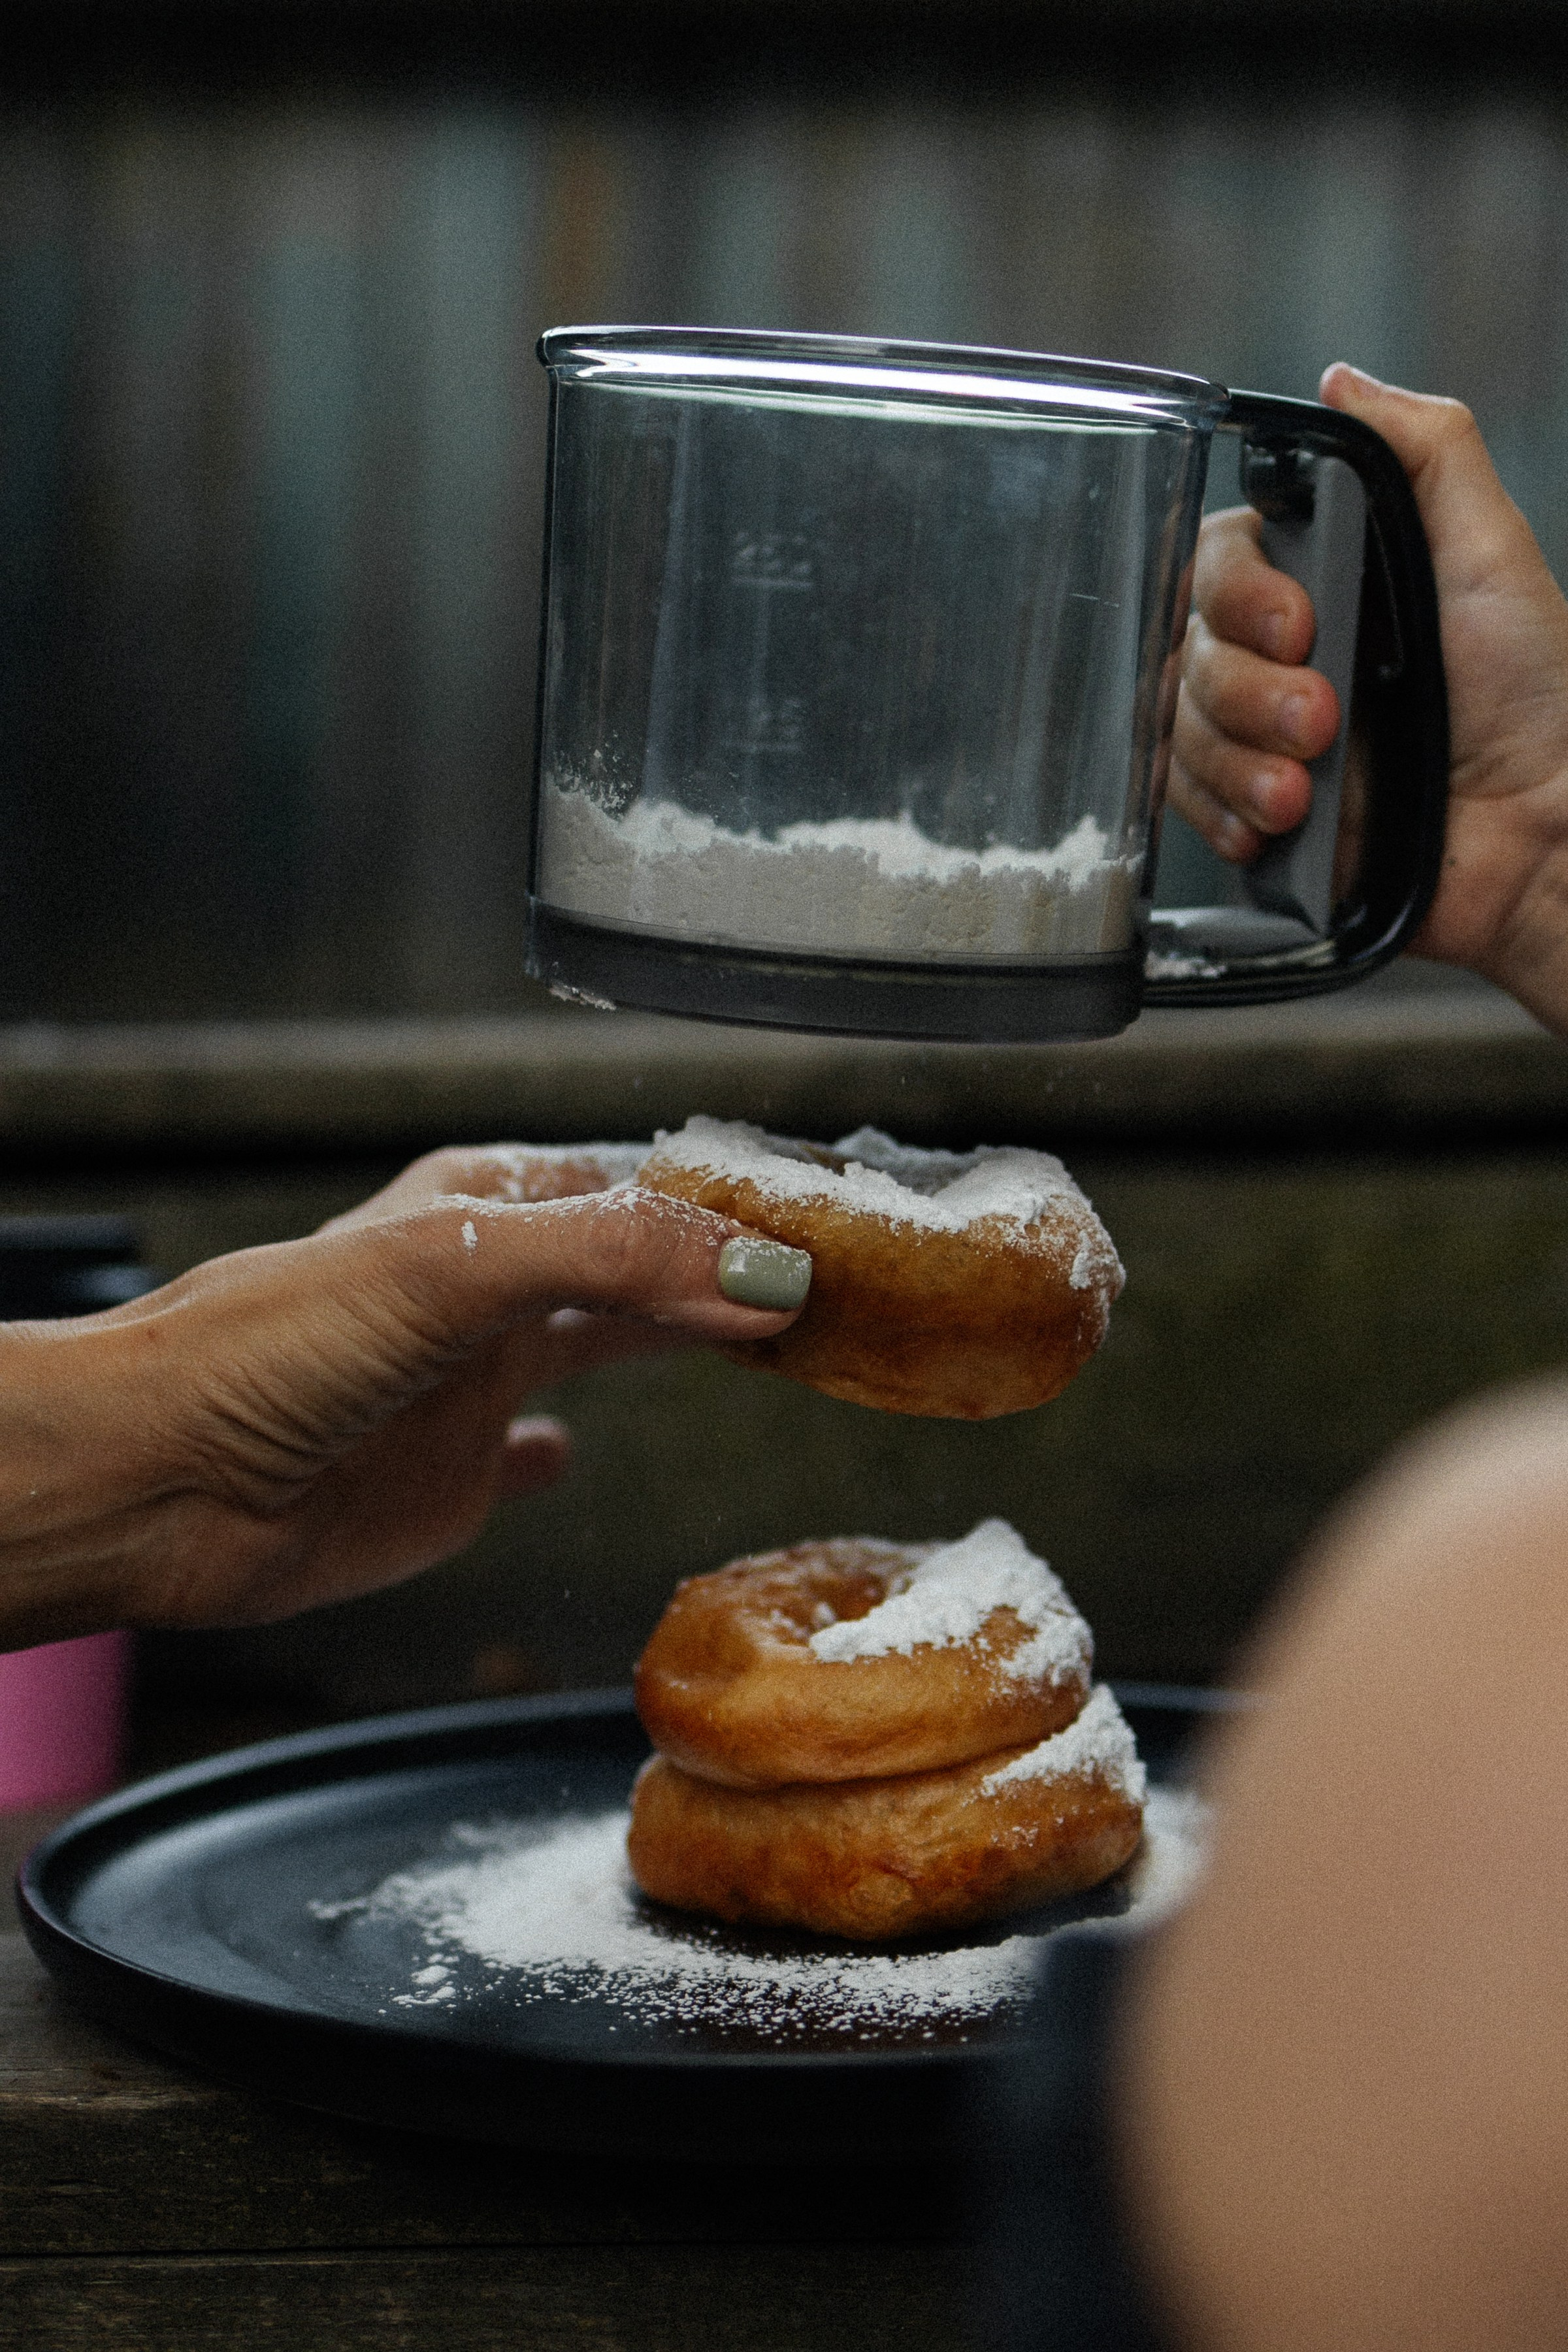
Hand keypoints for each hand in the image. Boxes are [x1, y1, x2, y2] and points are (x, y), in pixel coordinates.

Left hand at [0, 1148, 805, 1648]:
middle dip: (726, 1267)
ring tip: (761, 1338)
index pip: (641, 1186)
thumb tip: (765, 1273)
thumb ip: (616, 1259)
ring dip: (674, 1339)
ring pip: (600, 1346)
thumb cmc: (265, 1349)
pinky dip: (553, 1451)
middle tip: (830, 1282)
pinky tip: (570, 1455)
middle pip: (638, 1263)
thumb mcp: (454, 1267)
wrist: (153, 1483)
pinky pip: (515, 1455)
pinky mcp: (442, 1478)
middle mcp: (485, 1289)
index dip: (735, 1201)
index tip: (831, 1222)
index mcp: (485, 1208)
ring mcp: (467, 1383)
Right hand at [1170, 363, 1567, 1032]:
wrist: (1541, 838)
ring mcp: (1262, 741)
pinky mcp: (1255, 818)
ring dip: (1239, 761)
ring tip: (1310, 790)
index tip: (1302, 625)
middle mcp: (1284, 659)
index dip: (1241, 595)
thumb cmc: (1538, 701)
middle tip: (1326, 718)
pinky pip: (1185, 805)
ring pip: (1179, 731)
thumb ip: (1426, 451)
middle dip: (1249, 692)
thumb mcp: (1493, 552)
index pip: (1217, 562)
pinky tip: (1280, 822)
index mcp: (1330, 587)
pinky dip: (1223, 815)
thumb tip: (1343, 382)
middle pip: (1187, 650)